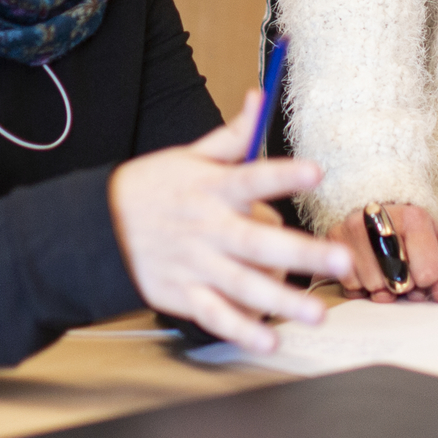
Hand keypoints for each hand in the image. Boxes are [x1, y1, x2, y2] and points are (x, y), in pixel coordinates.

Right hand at [108, 91, 352, 351]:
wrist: (98, 227)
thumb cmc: (153, 188)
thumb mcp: (190, 157)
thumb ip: (232, 137)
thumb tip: (259, 98)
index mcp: (212, 190)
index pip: (252, 178)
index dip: (283, 175)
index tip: (315, 172)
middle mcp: (208, 229)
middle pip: (259, 242)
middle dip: (302, 253)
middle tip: (340, 260)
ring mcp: (196, 265)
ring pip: (243, 285)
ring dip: (281, 300)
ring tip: (317, 313)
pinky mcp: (183, 294)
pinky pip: (215, 315)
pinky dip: (241, 329)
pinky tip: (270, 339)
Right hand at [327, 201, 437, 303]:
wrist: (383, 215)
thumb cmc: (418, 236)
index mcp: (415, 216)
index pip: (427, 274)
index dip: (428, 281)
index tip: (424, 269)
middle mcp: (380, 217)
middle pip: (398, 283)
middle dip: (404, 285)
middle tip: (403, 270)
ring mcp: (352, 227)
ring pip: (373, 286)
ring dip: (382, 287)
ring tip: (385, 270)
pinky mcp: (332, 239)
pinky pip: (350, 285)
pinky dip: (362, 285)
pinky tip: (368, 269)